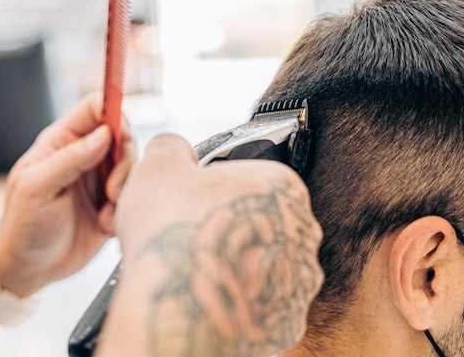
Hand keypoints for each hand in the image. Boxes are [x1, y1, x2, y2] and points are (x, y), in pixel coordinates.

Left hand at [0, 93, 135, 297]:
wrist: (29, 268)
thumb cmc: (23, 225)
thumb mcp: (37, 187)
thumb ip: (70, 158)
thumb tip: (104, 134)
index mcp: (63, 143)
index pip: (95, 108)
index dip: (113, 114)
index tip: (119, 136)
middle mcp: (86, 157)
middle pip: (123, 137)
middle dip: (124, 162)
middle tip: (110, 189)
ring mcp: (102, 179)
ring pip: (134, 167)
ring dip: (126, 189)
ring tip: (105, 211)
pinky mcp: (114, 203)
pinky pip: (135, 195)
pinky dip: (126, 210)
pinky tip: (105, 224)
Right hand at [97, 133, 323, 356]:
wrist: (175, 304)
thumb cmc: (172, 235)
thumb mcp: (160, 168)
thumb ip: (172, 147)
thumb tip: (176, 149)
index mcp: (282, 187)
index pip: (255, 187)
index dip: (222, 198)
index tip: (202, 211)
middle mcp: (303, 232)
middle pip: (265, 228)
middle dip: (235, 236)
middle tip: (199, 243)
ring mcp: (301, 277)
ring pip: (267, 269)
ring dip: (241, 270)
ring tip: (206, 273)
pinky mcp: (290, 317)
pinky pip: (266, 305)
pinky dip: (243, 303)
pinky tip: (217, 298)